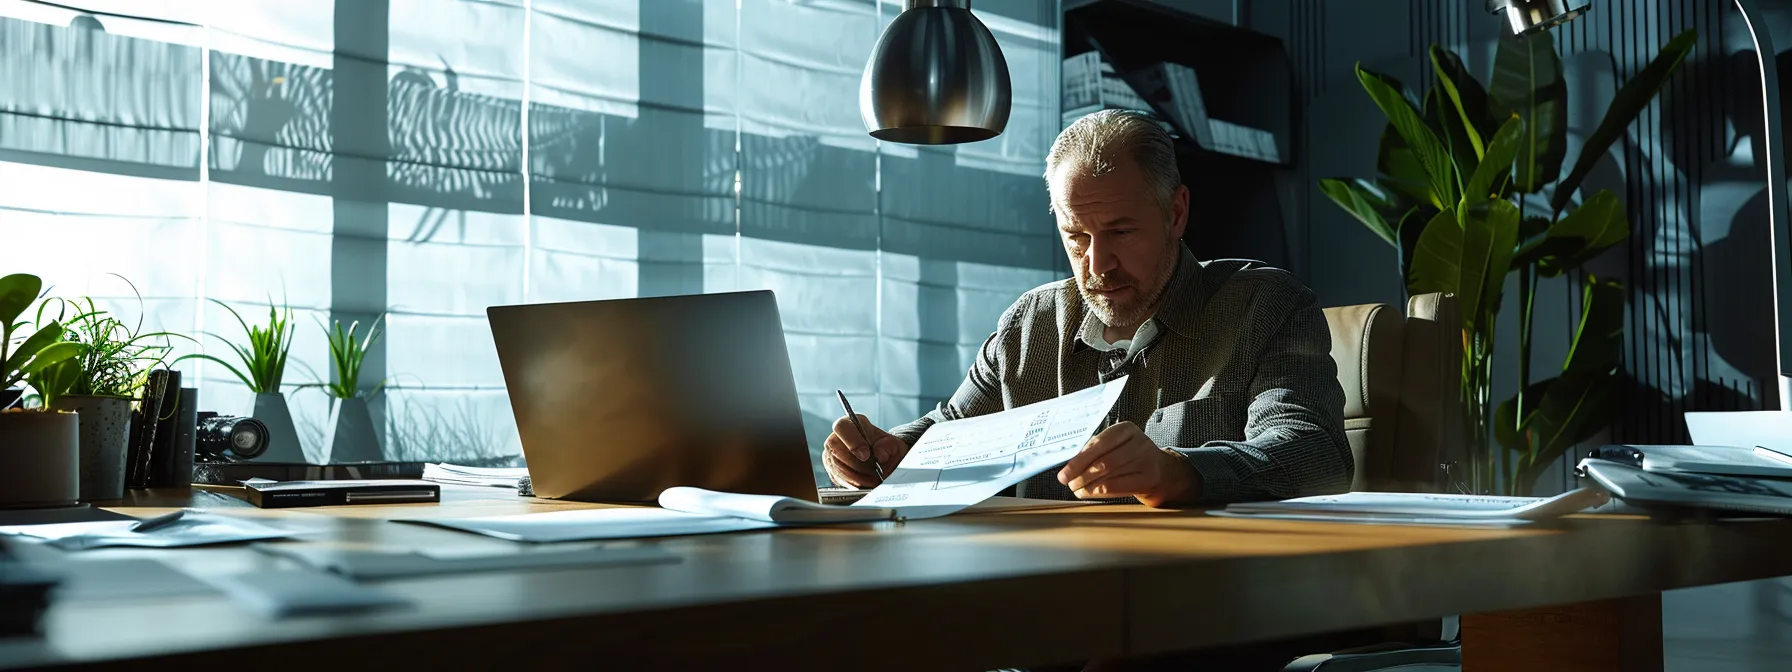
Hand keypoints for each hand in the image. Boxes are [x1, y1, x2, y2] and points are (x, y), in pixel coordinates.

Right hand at [823, 415, 909, 488]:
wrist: (885, 463)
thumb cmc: (886, 450)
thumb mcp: (893, 445)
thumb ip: (887, 447)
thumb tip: (879, 455)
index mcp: (852, 424)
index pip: (842, 427)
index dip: (852, 441)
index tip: (865, 455)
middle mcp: (837, 437)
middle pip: (835, 449)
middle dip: (856, 465)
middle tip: (873, 473)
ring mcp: (831, 455)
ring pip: (837, 466)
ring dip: (856, 477)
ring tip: (873, 479)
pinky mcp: (832, 470)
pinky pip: (838, 479)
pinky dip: (853, 484)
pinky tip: (866, 483)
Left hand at [1056, 422, 1199, 507]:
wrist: (1163, 471)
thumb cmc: (1130, 458)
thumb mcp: (1115, 447)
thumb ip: (1094, 452)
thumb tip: (1068, 468)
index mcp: (1126, 429)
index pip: (1098, 444)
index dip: (1078, 460)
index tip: (1063, 474)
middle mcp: (1138, 442)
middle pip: (1103, 461)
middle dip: (1081, 475)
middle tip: (1069, 484)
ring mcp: (1146, 460)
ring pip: (1110, 474)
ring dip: (1088, 485)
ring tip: (1077, 490)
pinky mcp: (1149, 477)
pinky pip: (1119, 485)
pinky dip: (1101, 491)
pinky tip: (1090, 493)